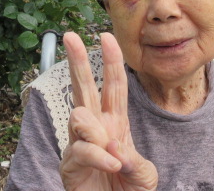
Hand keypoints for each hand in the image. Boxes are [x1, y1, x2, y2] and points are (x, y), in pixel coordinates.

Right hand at [59, 32, 157, 190]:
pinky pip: (81, 149)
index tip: (107, 36)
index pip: (113, 86)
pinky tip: (112, 165)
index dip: (112, 61)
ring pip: (79, 115)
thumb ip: (135, 162)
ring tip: (113, 157)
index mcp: (114, 123)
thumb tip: (114, 147)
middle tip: (70, 36)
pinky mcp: (69, 163)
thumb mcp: (144, 176)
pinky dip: (99, 156)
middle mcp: (95, 128)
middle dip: (78, 60)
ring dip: (97, 132)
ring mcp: (79, 144)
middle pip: (84, 87)